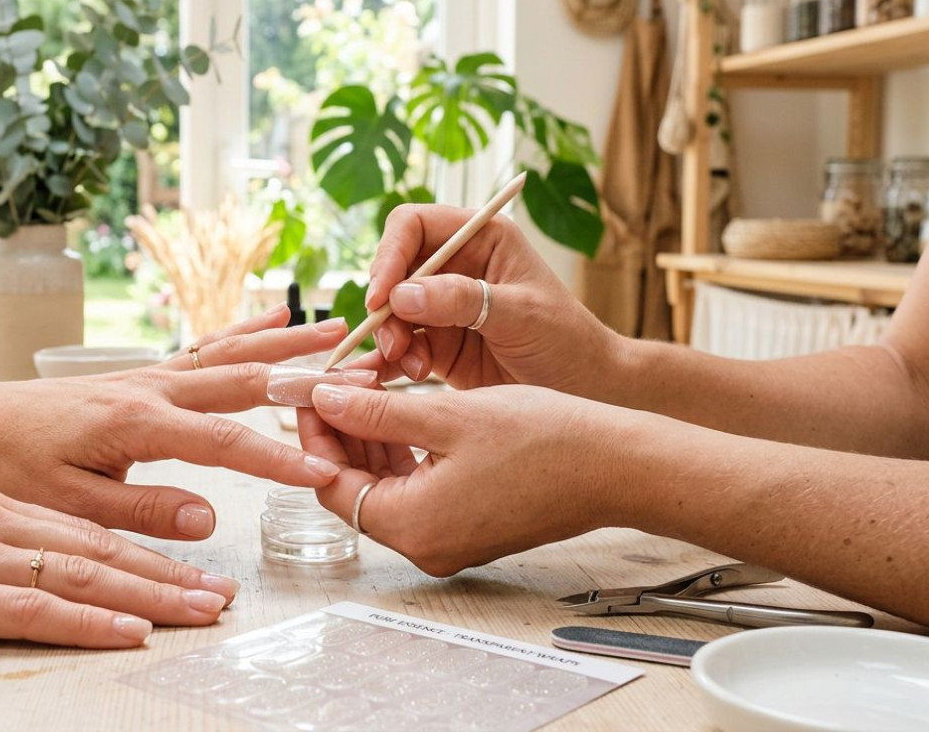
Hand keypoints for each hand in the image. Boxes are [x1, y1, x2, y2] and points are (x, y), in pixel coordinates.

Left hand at [0, 306, 367, 540]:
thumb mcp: (68, 503)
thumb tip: (209, 518)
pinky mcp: (148, 372)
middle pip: (243, 381)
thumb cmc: (16, 465)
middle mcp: (153, 387)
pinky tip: (276, 314)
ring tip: (339, 328)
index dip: (276, 458)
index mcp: (137, 422)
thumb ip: (140, 510)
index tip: (323, 470)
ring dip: (287, 342)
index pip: (223, 441)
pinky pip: (207, 345)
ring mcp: (153, 373)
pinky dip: (245, 329)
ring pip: (232, 353)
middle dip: (305, 381)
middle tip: (362, 375)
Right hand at [0, 480, 239, 648]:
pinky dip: (86, 624)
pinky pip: (32, 612)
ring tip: (205, 613)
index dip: (150, 555)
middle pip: (103, 553)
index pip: (88, 532)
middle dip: (170, 577)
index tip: (196, 573)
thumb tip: (23, 558)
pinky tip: (127, 634)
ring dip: (151, 598)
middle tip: (225, 597)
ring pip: (83, 578)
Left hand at [298, 383, 634, 575]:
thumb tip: (322, 400)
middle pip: (356, 488)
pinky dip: (405, 454)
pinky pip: (419, 491)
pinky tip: (404, 413)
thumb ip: (376, 411)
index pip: (333, 484)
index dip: (315, 434)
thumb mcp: (448, 415)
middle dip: (342, 434)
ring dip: (372, 440)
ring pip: (386, 487)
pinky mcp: (471, 527)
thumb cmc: (544, 439)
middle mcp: (426, 545)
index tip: (311, 390)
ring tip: (369, 389)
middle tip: (337, 383)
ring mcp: (450, 540)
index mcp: (413, 525)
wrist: (618, 465)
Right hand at [359, 205, 616, 394]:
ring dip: (391, 339)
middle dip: (385, 307)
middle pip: (394, 271)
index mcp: (480, 238)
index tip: (382, 296)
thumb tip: (402, 295)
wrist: (585, 389)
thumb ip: (463, 300)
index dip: (389, 255)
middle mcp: (456, 266)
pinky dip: (395, 361)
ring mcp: (443, 306)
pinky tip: (406, 376)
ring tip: (413, 366)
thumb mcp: (521, 314)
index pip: (413, 226)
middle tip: (392, 343)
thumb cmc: (567, 340)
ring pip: (391, 312)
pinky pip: (400, 345)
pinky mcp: (437, 344)